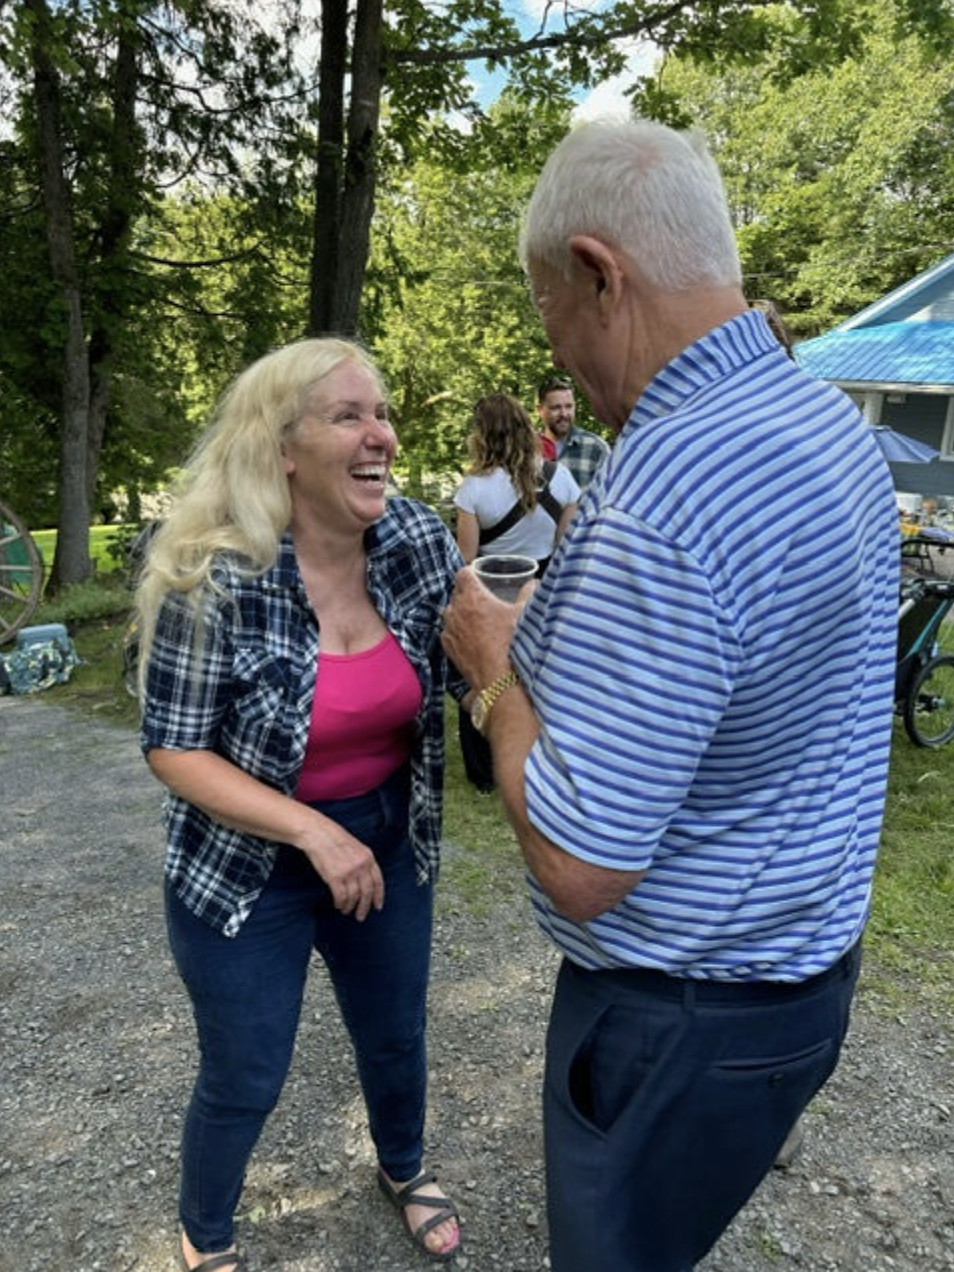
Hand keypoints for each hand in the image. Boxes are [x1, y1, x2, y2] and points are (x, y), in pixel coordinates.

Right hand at [299, 816, 384, 920]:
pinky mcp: (335, 877)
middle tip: (361, 916)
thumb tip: (364, 879)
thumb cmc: (333, 838)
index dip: (379, 896)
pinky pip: (341, 897)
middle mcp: (361, 865)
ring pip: (354, 897)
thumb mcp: (355, 846)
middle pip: (367, 892)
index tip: (378, 906)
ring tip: (346, 910)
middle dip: (364, 907)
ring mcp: (349, 872)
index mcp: (368, 857)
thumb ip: (362, 861)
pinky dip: (340, 903)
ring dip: (350, 906)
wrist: (317, 833)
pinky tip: (338, 905)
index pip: (378, 881)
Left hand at [441, 566, 524, 689]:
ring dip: (460, 612)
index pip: (463, 573)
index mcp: (473, 596)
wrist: (498, 677)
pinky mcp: (447, 646)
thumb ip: (528, 593)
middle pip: (456, 592)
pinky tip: (471, 638)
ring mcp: (449, 628)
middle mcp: (456, 609)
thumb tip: (534, 583)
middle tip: (483, 601)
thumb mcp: (524, 613)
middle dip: (467, 594)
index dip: (471, 573)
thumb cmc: (511, 642)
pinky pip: (449, 632)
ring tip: (477, 620)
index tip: (478, 578)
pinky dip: (457, 631)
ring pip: (450, 612)